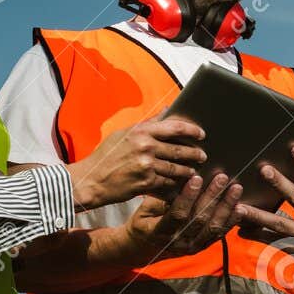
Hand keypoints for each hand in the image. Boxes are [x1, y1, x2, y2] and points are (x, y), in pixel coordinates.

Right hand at [67, 116, 205, 210]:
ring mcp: (146, 165)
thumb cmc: (106, 156)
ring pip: (176, 168)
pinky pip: (168, 182)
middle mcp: (145, 147)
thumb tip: (167, 110)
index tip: (201, 134)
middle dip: (195, 153)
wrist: (91, 180)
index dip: (192, 130)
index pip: (174, 127)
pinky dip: (176, 183)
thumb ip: (147, 124)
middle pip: (179, 149)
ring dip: (188, 170)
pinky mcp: (146, 183)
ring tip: (194, 171)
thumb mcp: (123, 134)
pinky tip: (181, 183)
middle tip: (203, 155)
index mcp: (141, 131)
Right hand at [118, 171, 242, 263]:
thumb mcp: (145, 209)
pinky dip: (230, 221)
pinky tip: (240, 208)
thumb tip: (181, 179)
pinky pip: (218, 234)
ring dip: (226, 208)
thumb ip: (163, 198)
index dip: (188, 196)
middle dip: (212, 197)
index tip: (197, 178)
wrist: (143, 248)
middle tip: (222, 178)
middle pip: (199, 219)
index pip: (178, 214)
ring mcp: (192, 247)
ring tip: (235, 190)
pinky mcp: (202, 247)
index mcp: (161, 232)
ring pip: (213, 228)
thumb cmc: (143, 222)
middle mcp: (178, 242)